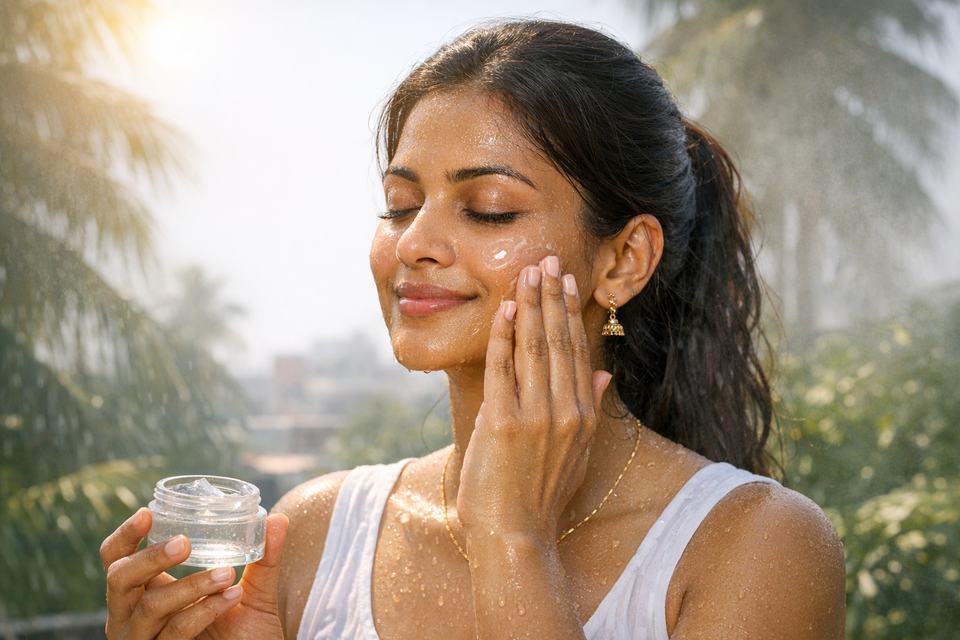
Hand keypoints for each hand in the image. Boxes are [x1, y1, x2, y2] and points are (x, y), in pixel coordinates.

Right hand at [100, 507, 287, 639]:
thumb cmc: (244, 634)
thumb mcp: (255, 592)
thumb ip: (265, 558)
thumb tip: (278, 519)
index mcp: (146, 593)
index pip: (117, 560)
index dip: (125, 536)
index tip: (149, 512)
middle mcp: (134, 617)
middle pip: (119, 579)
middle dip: (150, 557)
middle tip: (185, 543)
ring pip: (149, 607)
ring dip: (190, 586)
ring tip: (228, 573)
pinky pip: (174, 631)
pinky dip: (204, 611)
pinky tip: (231, 596)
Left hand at [457, 254, 613, 545]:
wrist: (515, 538)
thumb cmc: (539, 499)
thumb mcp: (575, 456)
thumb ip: (589, 410)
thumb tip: (602, 373)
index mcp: (583, 417)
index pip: (577, 352)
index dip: (570, 313)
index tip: (566, 281)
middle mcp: (566, 412)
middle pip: (559, 342)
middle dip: (552, 296)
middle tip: (548, 259)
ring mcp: (537, 416)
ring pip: (535, 347)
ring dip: (531, 305)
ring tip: (528, 272)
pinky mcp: (506, 423)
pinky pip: (503, 367)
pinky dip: (504, 335)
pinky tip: (505, 309)